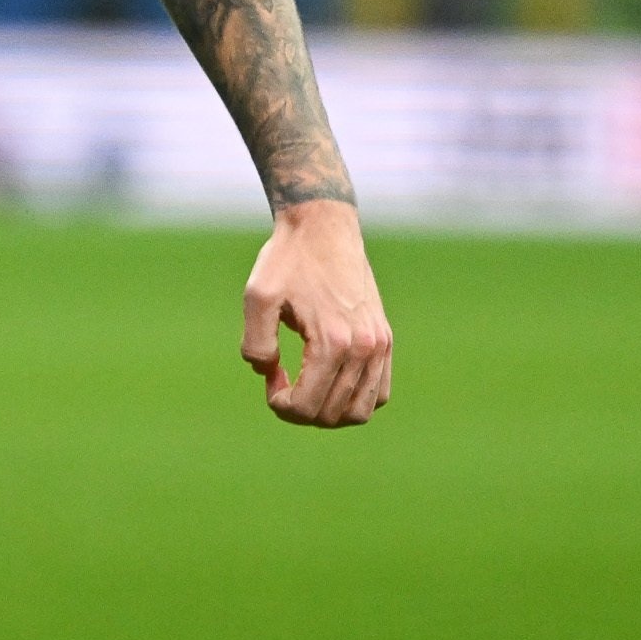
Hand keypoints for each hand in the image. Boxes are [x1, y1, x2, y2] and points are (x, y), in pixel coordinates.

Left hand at [241, 198, 394, 428]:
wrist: (323, 225)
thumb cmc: (287, 259)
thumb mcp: (257, 297)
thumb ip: (255, 344)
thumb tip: (266, 373)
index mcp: (333, 341)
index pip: (307, 407)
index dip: (280, 404)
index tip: (269, 376)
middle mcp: (364, 347)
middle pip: (332, 414)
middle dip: (299, 409)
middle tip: (280, 380)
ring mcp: (379, 344)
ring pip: (361, 412)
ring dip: (328, 412)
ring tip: (305, 386)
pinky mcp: (385, 338)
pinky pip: (379, 392)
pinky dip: (355, 400)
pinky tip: (329, 380)